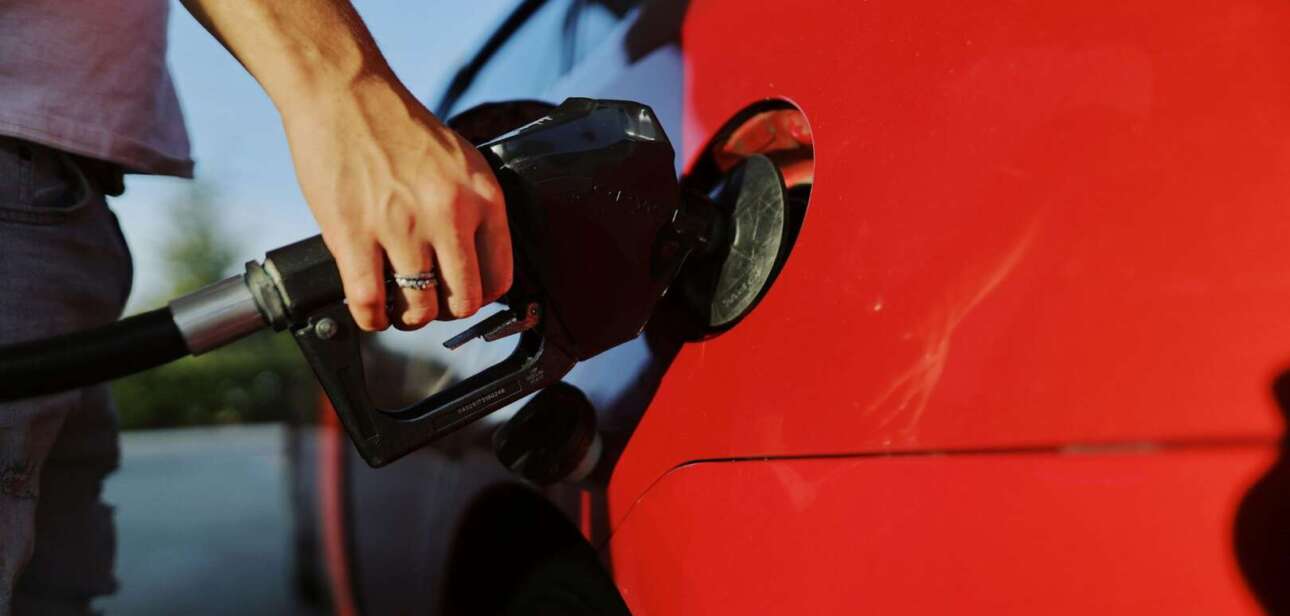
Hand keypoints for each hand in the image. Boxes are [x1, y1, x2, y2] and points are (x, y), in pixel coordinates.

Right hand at [282, 78, 511, 330]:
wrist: (344, 92)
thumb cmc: (397, 126)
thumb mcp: (459, 161)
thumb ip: (472, 208)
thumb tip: (474, 260)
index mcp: (481, 196)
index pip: (500, 277)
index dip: (480, 296)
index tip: (462, 295)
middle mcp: (448, 214)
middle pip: (464, 302)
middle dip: (446, 312)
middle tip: (429, 302)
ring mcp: (401, 227)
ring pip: (419, 310)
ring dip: (407, 318)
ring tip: (397, 304)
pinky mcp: (354, 235)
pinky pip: (370, 303)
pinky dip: (371, 319)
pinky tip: (369, 310)